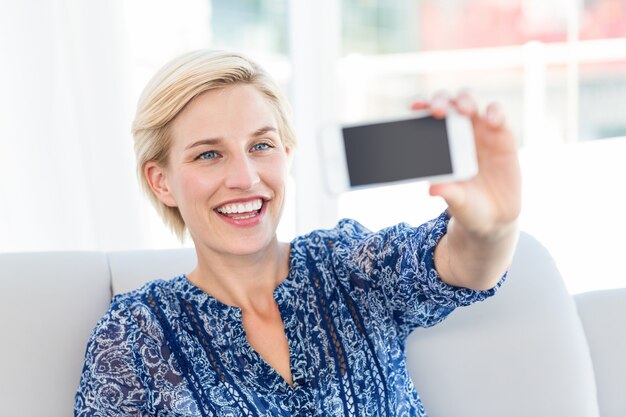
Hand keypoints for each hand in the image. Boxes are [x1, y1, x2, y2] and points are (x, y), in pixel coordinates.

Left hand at [412, 92, 520, 237]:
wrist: (493, 217)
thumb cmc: (467, 206)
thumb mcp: (457, 201)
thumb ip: (447, 192)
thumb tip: (432, 189)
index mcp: (441, 145)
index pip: (429, 119)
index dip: (422, 107)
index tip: (414, 107)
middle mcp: (458, 133)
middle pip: (449, 104)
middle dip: (441, 100)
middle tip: (437, 110)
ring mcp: (481, 132)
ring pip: (472, 103)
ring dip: (466, 100)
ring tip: (465, 109)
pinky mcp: (503, 137)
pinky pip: (499, 117)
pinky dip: (496, 113)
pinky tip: (492, 120)